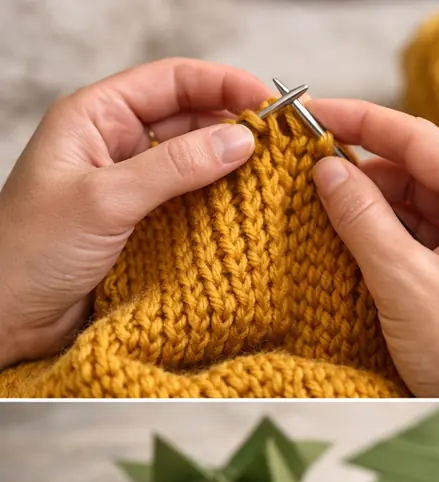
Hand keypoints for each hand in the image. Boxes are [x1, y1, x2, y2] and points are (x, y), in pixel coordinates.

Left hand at [0, 58, 269, 369]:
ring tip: (281, 177)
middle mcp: (118, 145)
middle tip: (288, 143)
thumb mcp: (105, 200)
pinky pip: (197, 204)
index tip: (271, 102)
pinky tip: (253, 211)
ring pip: (199, 162)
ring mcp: (135, 186)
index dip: (224, 84)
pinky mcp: (149, 225)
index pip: (172, 81)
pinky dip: (227, 205)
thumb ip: (176, 167)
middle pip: (192, 118)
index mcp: (96, 118)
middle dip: (239, 125)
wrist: (9, 320)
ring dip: (237, 168)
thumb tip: (242, 139)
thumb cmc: (29, 252)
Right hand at [304, 99, 438, 397]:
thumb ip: (362, 219)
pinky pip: (435, 243)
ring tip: (320, 214)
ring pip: (425, 209)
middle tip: (303, 174)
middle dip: (363, 170)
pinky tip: (357, 250)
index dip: (357, 120)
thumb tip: (326, 169)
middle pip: (421, 171)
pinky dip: (396, 242)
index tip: (306, 112)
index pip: (418, 137)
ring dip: (376, 210)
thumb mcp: (407, 285)